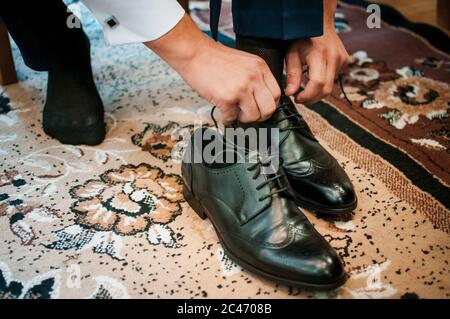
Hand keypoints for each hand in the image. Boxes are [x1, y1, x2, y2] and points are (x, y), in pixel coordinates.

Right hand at [146, 15, 279, 123]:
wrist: (194, 53)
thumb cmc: (214, 58)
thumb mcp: (244, 62)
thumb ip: (255, 77)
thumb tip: (259, 99)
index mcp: (260, 68)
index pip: (276, 94)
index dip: (269, 105)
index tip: (261, 108)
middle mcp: (254, 78)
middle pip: (269, 108)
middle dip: (259, 116)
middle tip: (248, 115)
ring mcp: (241, 88)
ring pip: (252, 116)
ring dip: (242, 118)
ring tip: (233, 111)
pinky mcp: (227, 98)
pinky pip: (231, 118)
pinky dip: (226, 119)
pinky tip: (222, 112)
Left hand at [285, 27, 349, 103]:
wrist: (320, 23)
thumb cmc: (302, 37)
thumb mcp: (292, 54)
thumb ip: (292, 75)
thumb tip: (290, 93)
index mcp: (320, 54)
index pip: (318, 83)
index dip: (308, 96)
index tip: (297, 99)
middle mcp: (334, 57)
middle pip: (326, 89)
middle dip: (312, 98)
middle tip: (300, 98)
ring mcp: (342, 60)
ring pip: (331, 87)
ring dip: (317, 92)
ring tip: (305, 88)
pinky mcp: (345, 62)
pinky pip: (334, 79)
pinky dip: (323, 83)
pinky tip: (315, 76)